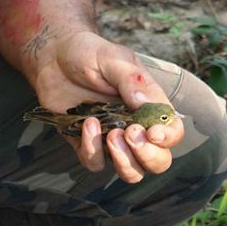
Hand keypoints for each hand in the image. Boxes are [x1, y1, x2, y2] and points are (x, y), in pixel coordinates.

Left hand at [30, 31, 184, 182]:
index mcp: (148, 104)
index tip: (151, 132)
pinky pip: (96, 163)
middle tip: (130, 134)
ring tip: (111, 134)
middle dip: (149, 156)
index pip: (172, 131)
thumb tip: (144, 104)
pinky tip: (87, 123)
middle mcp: (134, 125)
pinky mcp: (86, 144)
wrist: (53, 57)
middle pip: (158, 161)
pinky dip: (93, 150)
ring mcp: (111, 138)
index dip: (168, 138)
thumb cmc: (88, 53)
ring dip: (124, 162)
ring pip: (131, 172)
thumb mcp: (113, 58)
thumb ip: (130, 79)